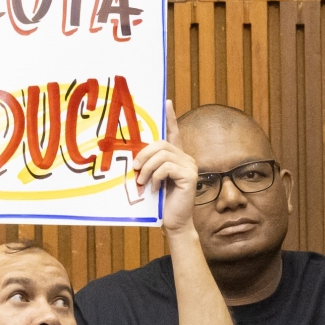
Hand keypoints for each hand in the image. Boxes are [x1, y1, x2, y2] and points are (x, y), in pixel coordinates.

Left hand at [135, 104, 199, 234]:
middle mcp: (186, 158)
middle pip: (161, 144)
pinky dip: (156, 177)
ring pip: (162, 155)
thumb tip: (135, 156)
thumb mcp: (152, 179)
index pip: (174, 132)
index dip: (170, 117)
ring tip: (143, 182)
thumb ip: (149, 165)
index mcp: (177, 157)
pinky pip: (166, 168)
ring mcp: (189, 166)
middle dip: (144, 155)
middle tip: (135, 169)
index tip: (166, 102)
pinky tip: (155, 188)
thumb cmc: (160, 202)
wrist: (173, 222)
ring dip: (147, 169)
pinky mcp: (189, 176)